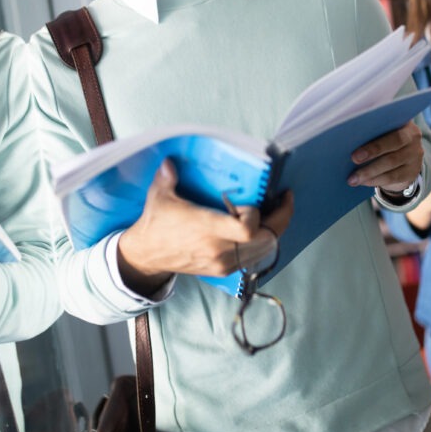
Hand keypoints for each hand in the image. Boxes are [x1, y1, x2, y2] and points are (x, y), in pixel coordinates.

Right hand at [117, 159, 292, 295]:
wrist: (147, 256)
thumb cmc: (156, 223)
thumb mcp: (159, 196)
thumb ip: (167, 177)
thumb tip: (170, 161)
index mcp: (207, 229)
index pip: (248, 228)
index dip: (257, 214)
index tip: (253, 200)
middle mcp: (219, 249)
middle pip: (267, 240)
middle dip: (280, 219)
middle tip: (284, 200)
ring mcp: (223, 263)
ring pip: (264, 250)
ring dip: (273, 231)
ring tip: (274, 212)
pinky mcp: (223, 270)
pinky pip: (254, 258)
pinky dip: (262, 243)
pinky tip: (260, 228)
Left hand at [347, 121, 423, 193]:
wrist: (405, 161)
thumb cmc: (385, 141)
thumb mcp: (383, 132)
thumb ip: (372, 130)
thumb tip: (347, 137)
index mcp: (403, 122)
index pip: (391, 122)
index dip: (376, 127)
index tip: (355, 136)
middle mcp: (413, 137)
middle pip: (393, 142)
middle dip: (372, 150)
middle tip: (353, 158)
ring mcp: (415, 155)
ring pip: (391, 162)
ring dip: (369, 171)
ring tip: (353, 178)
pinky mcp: (412, 172)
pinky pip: (392, 177)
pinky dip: (375, 180)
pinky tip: (363, 182)